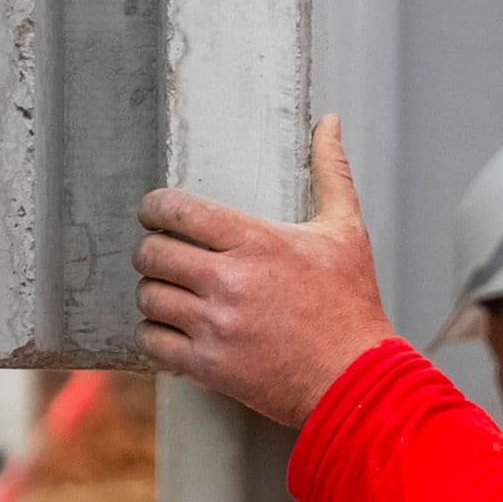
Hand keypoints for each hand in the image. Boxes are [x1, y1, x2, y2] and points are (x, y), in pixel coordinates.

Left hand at [137, 117, 394, 423]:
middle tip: (163, 255)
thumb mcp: (346, 231)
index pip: (176, 210)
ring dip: (154, 293)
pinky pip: (152, 341)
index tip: (155, 214)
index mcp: (256, 241)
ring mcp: (215, 326)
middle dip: (152, 251)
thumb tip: (330, 123)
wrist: (354, 378)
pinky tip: (173, 328)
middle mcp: (229, 281)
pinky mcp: (208, 366)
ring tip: (171, 293)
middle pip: (151, 253)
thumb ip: (331, 173)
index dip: (154, 208)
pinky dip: (155, 334)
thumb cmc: (350, 304)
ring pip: (148, 297)